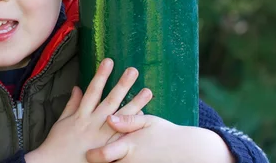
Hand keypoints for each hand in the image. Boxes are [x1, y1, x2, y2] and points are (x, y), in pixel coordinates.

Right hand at [25, 58, 152, 162]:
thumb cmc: (57, 144)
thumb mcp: (62, 121)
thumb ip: (72, 104)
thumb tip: (77, 88)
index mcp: (81, 115)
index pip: (93, 90)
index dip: (101, 75)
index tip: (109, 61)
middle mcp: (93, 123)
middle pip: (110, 101)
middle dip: (122, 85)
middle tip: (133, 70)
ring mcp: (101, 138)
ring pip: (121, 118)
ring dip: (135, 104)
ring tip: (147, 91)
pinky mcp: (107, 150)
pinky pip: (122, 137)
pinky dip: (132, 128)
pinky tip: (144, 119)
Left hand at [86, 114, 234, 162]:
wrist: (188, 151)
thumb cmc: (166, 133)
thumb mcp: (147, 122)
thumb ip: (127, 121)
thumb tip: (109, 117)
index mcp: (129, 145)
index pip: (105, 154)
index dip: (94, 155)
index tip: (87, 154)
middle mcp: (130, 160)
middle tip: (87, 160)